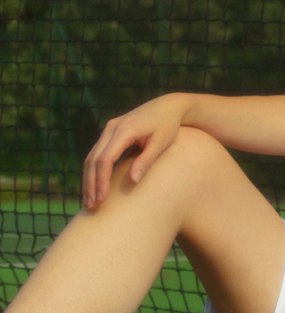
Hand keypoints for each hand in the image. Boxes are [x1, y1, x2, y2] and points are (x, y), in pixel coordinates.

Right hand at [83, 93, 190, 209]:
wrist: (168, 106)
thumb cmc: (168, 126)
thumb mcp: (161, 142)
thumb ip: (147, 160)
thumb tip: (133, 181)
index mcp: (124, 130)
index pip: (105, 159)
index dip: (101, 181)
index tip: (102, 199)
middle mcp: (112, 128)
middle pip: (93, 160)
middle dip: (91, 184)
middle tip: (92, 206)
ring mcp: (109, 129)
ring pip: (91, 157)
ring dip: (88, 179)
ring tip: (89, 201)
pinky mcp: (110, 132)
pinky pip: (96, 153)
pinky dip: (93, 171)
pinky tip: (94, 186)